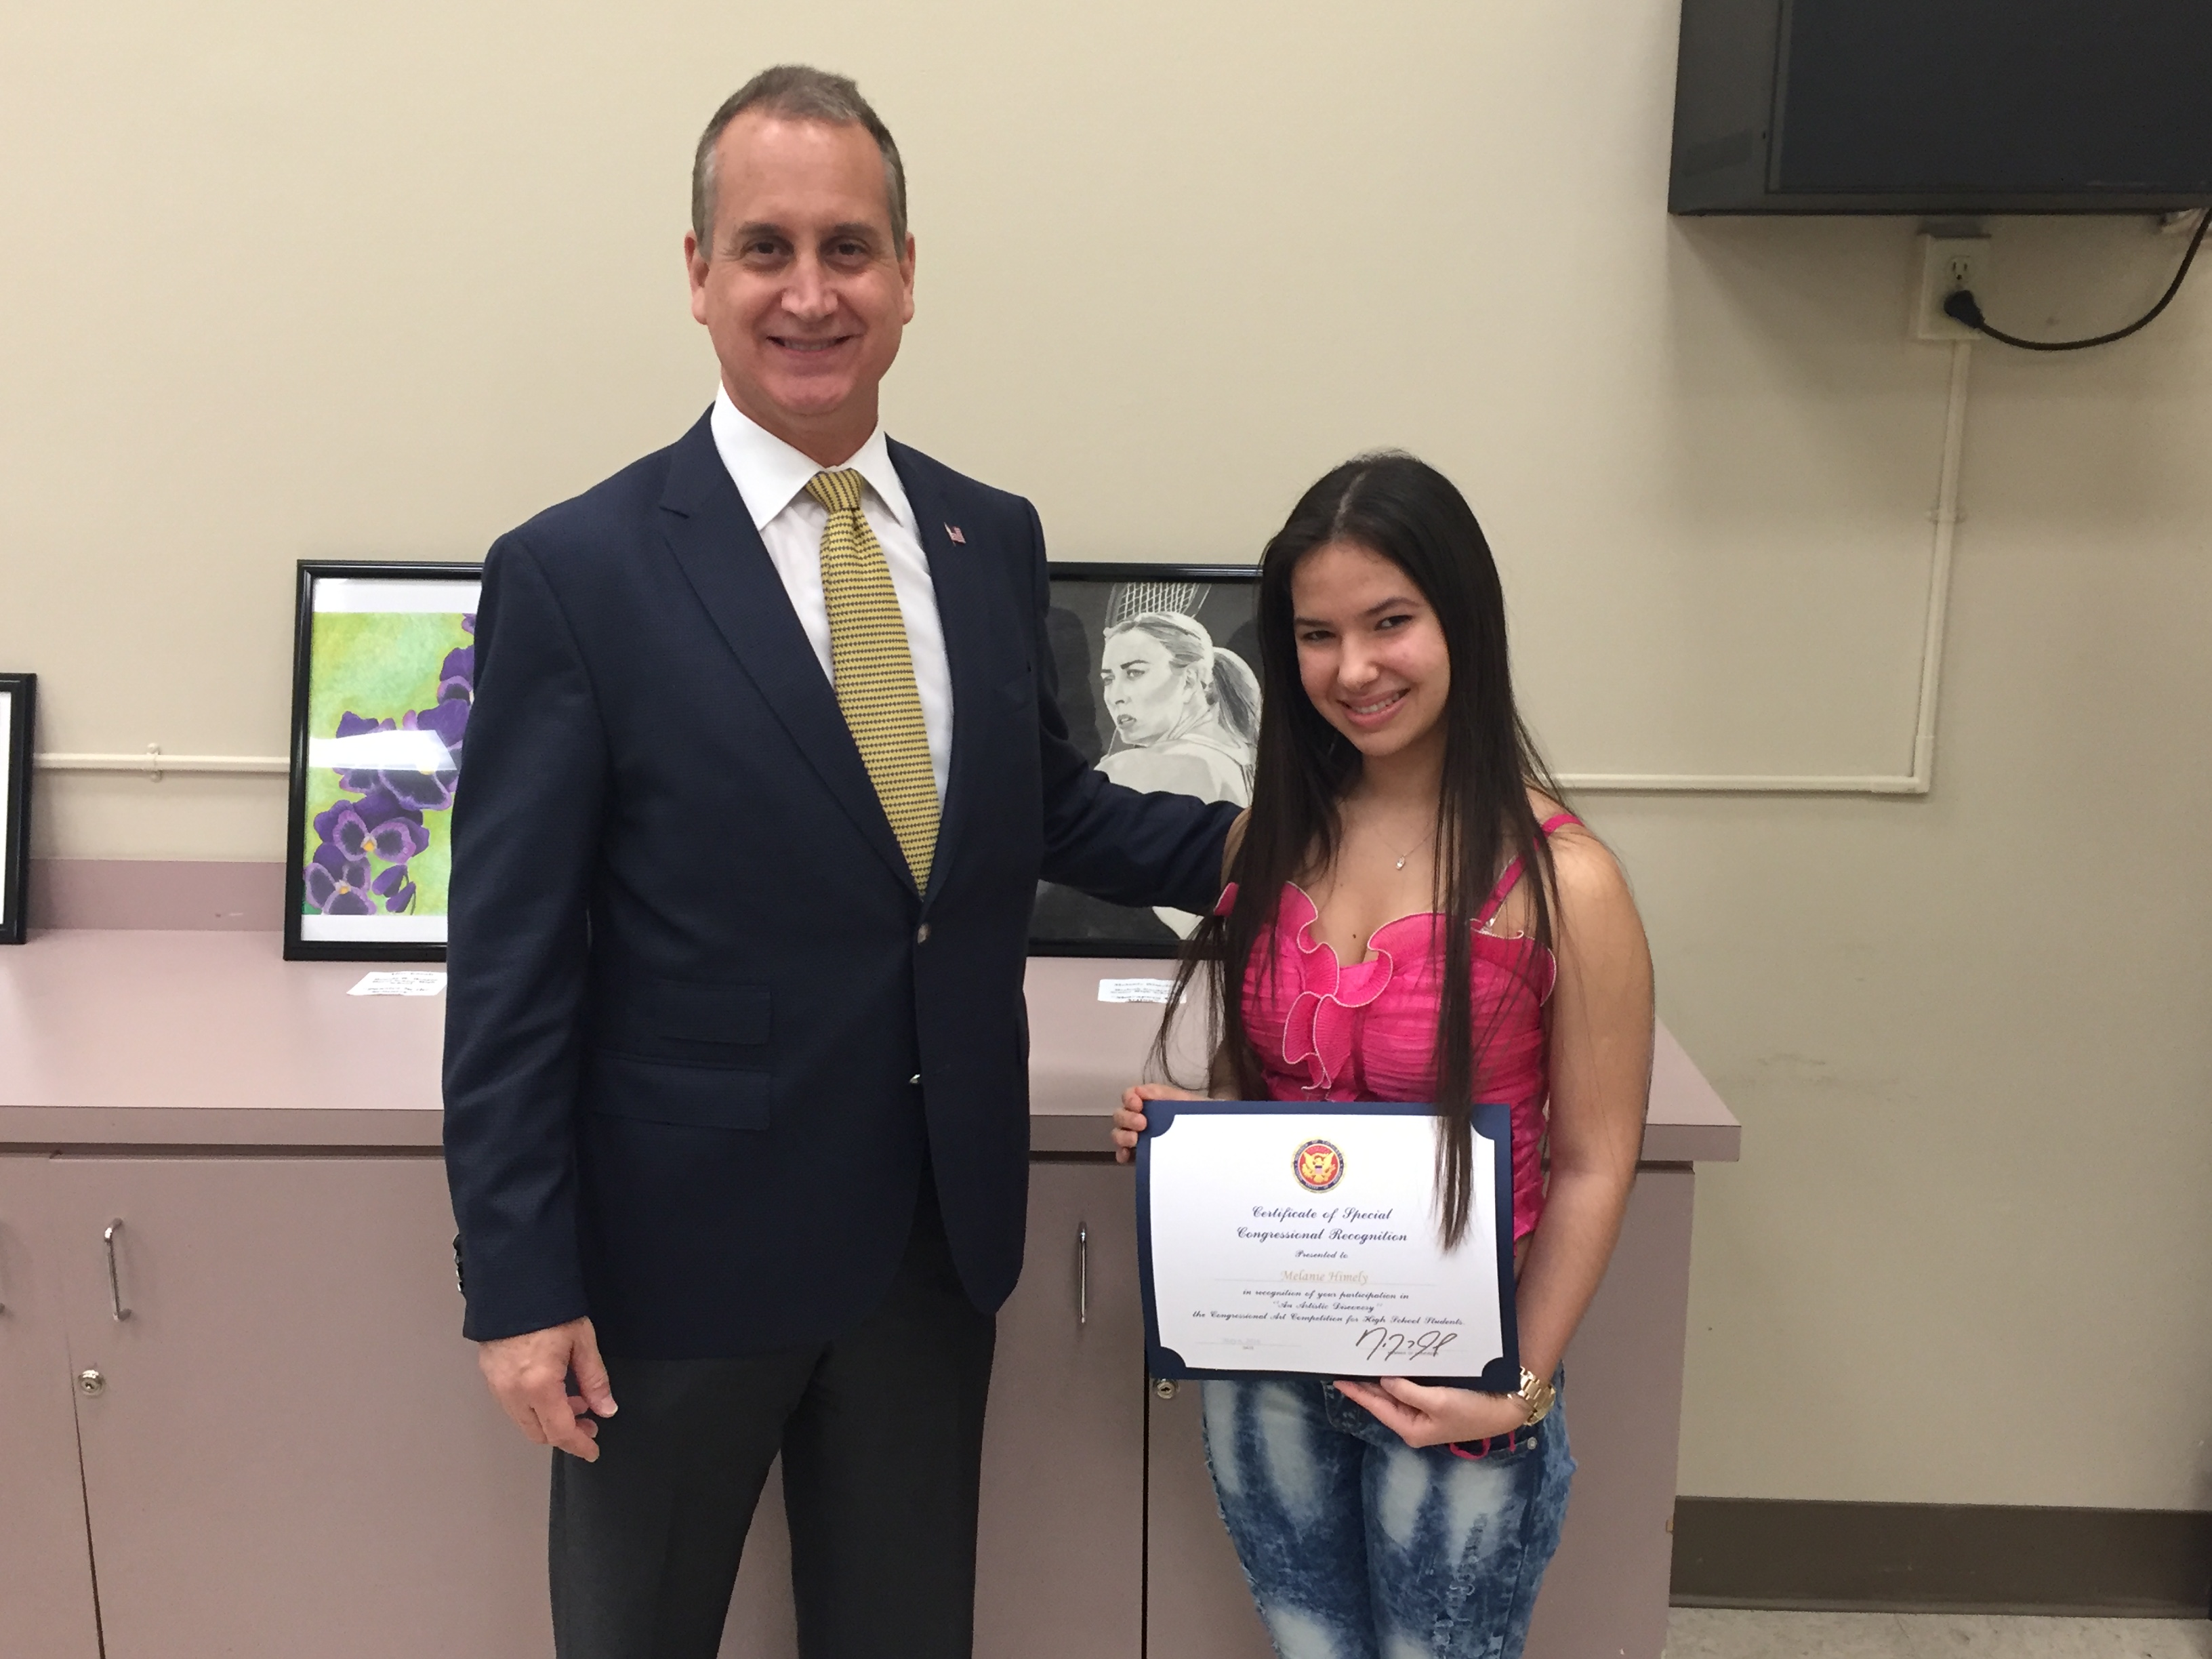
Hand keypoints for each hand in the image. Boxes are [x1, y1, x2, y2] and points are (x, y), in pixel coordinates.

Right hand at [478, 1316, 616, 1460]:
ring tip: (574, 1403)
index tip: (593, 1451)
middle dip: (565, 1434)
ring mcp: (497, 1386)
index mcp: (538, 1386)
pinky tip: (551, 1392)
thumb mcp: (582, 1341)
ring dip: (548, 1421)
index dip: (578, 1445)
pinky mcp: (489, 1377)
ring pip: (524, 1422)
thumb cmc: (550, 1309)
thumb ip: (595, 1379)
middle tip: (589, 1423)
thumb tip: (606, 1409)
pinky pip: (512, 1407)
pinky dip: (533, 1409)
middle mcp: (513, 1392)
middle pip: (539, 1433)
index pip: (560, 1431)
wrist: (513, 1284)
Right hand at [1111, 1082, 1207, 1162]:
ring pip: (1118, 1133)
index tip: (1138, 1104)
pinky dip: (1122, 1154)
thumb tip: (1142, 1091)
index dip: (1129, 1098)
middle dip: (1127, 1118)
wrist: (1213, 1139)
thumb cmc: (1199, 1117)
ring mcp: (1138, 1137)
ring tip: (1135, 1140)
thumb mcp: (1186, 1102)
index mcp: (1150, 1102)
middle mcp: (1139, 1118)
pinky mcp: (1141, 1154)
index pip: (1129, 1096)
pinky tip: (1126, 1156)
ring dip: (1122, 1136)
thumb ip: (1165, 1095)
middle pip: (1120, 1115)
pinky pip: (1124, 1154)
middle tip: (1142, 1124)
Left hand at [1333, 1376, 1530, 1449]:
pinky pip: (1409, 1388)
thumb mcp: (1437, 1402)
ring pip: (1395, 1393)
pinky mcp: (1435, 1402)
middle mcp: (1414, 1422)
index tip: (1337, 1379)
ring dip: (1381, 1378)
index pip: (1377, 1406)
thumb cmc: (1472, 1410)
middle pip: (1383, 1400)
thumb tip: (1383, 1380)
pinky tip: (1390, 1364)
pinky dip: (1398, 1376)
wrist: (1504, 1409)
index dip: (1357, 1392)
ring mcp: (1424, 1413)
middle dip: (1366, 1383)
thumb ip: (1407, 1392)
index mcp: (1411, 1429)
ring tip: (1362, 1362)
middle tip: (1347, 1364)